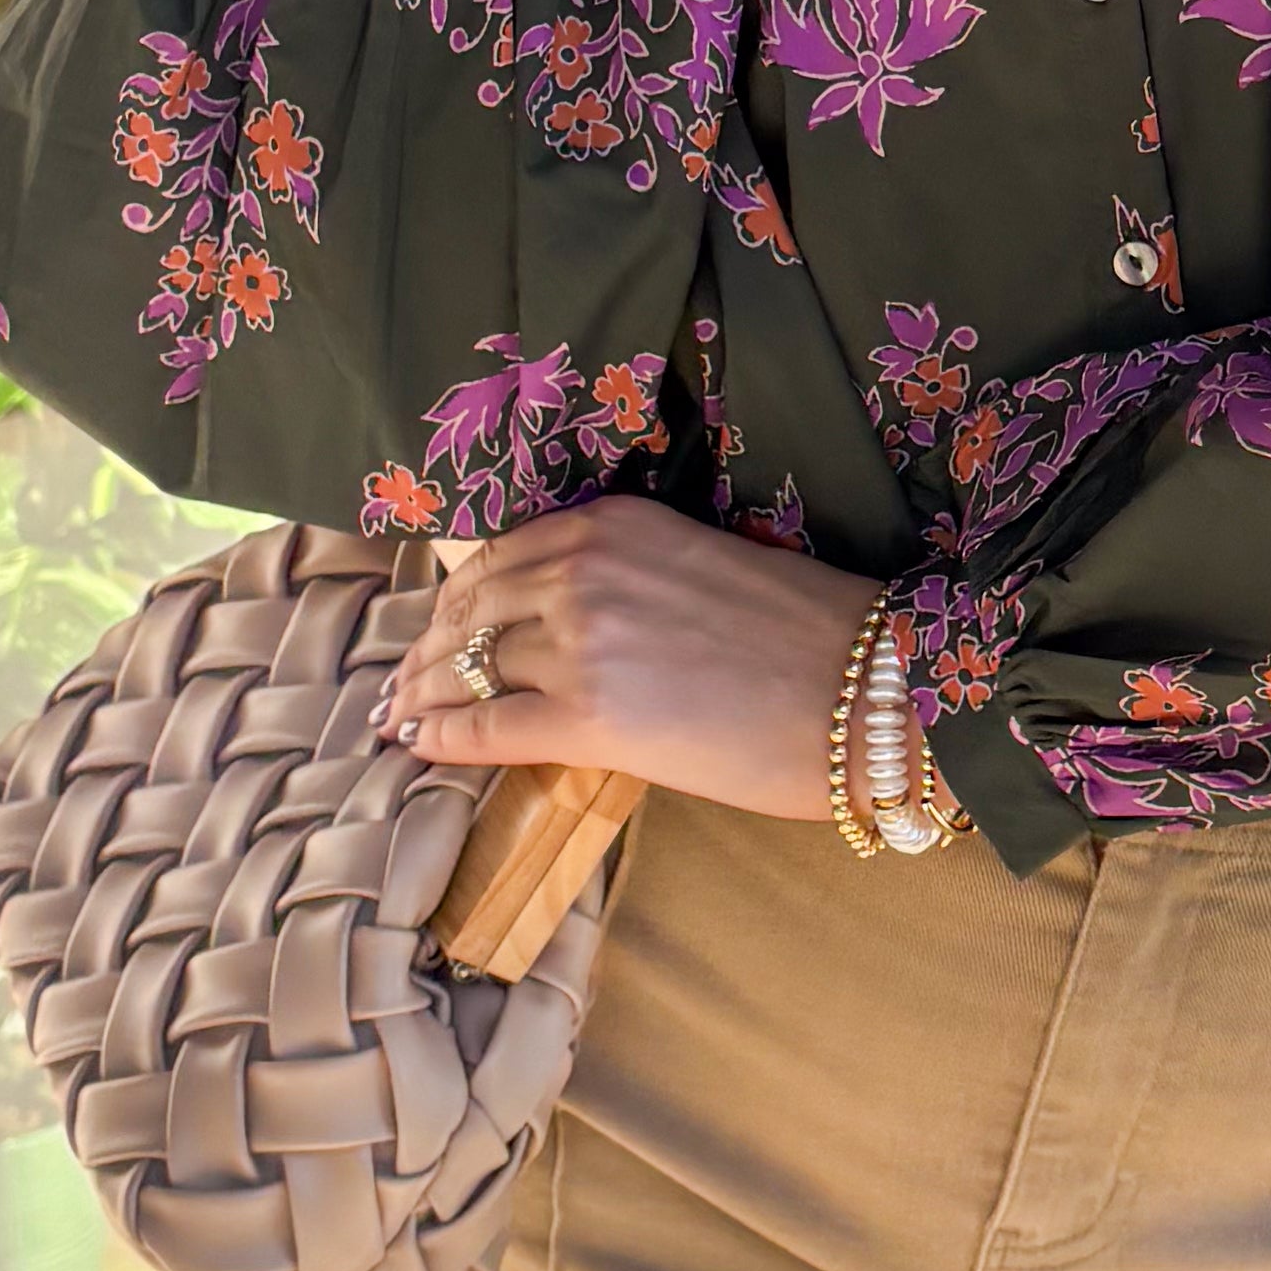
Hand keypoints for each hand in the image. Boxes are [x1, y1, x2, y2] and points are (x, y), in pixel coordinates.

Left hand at [386, 503, 881, 826]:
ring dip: (424, 694)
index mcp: (613, 524)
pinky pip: (485, 726)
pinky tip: (417, 747)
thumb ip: (626, 577)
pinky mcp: (589, 718)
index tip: (434, 623)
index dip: (454, 598)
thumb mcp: (702, 566)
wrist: (871, 695)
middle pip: (470, 610)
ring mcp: (581, 643)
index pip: (498, 556)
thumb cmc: (810, 638)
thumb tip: (568, 619)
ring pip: (466, 667)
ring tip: (399, 717)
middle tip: (401, 680)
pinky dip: (441, 737)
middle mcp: (583, 571)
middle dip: (428, 649)